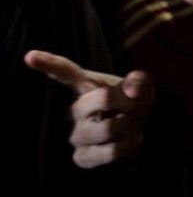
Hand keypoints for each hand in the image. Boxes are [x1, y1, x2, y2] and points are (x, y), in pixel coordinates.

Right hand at [24, 50, 154, 167]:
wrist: (136, 130)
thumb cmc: (132, 102)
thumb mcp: (140, 86)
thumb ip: (138, 80)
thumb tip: (132, 89)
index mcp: (85, 85)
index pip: (64, 71)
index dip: (48, 63)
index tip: (30, 56)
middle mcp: (75, 109)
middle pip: (103, 98)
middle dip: (129, 101)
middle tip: (134, 105)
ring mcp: (76, 134)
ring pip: (109, 129)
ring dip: (129, 124)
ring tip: (128, 123)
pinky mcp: (82, 157)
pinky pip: (111, 151)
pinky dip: (130, 144)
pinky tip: (126, 139)